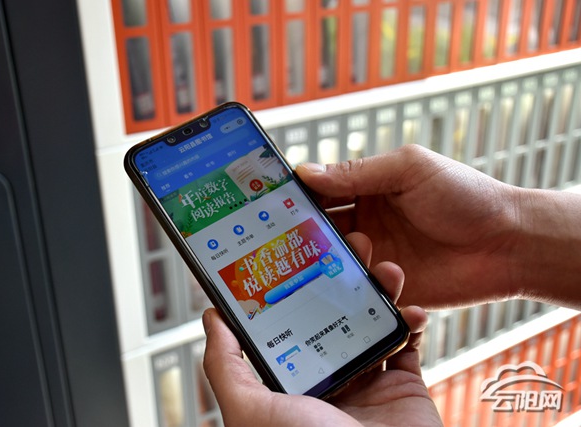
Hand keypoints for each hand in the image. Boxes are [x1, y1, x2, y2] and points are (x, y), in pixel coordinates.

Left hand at [202, 233, 442, 426]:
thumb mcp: (252, 409)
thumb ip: (227, 367)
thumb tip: (212, 319)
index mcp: (291, 381)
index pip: (292, 322)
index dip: (297, 286)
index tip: (303, 252)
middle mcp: (328, 379)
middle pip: (335, 314)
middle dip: (345, 278)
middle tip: (352, 247)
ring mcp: (366, 384)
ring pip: (372, 322)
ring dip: (381, 292)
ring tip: (386, 270)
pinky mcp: (402, 389)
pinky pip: (409, 346)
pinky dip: (412, 323)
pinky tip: (412, 310)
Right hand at [296, 144, 522, 308]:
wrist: (509, 244)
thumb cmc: (465, 196)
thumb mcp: (409, 170)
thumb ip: (358, 172)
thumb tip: (305, 172)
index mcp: (367, 189)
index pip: (320, 191)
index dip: (294, 196)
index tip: (268, 203)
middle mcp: (365, 222)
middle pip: (318, 229)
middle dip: (300, 233)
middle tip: (279, 238)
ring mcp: (373, 257)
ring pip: (331, 261)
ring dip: (328, 259)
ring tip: (344, 251)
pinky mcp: (385, 288)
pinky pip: (354, 290)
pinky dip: (345, 288)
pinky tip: (350, 283)